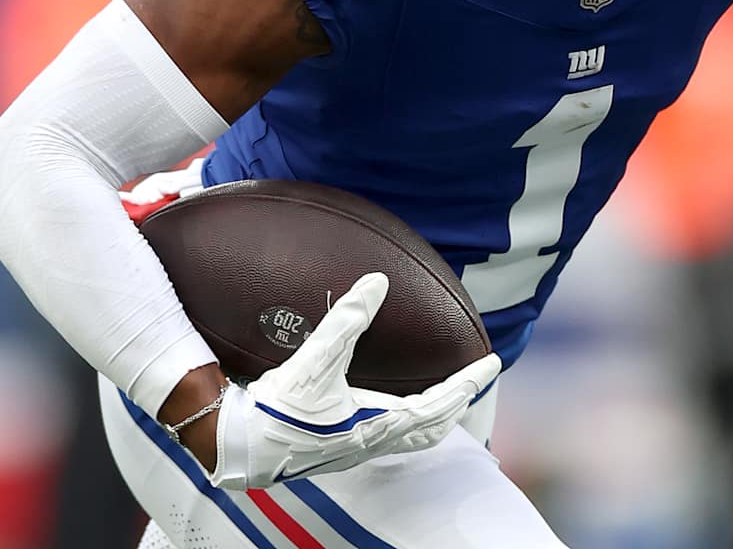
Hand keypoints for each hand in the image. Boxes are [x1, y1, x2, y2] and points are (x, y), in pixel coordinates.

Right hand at [210, 272, 500, 488]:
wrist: (240, 447)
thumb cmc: (277, 409)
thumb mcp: (314, 359)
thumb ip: (347, 320)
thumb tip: (377, 282)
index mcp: (377, 425)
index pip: (439, 404)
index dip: (468, 383)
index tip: (492, 365)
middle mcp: (373, 442)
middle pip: (433, 428)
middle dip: (458, 404)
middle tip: (475, 381)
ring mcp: (356, 449)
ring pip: (412, 437)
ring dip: (434, 416)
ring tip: (444, 396)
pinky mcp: (338, 448)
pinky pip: (389, 437)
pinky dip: (407, 421)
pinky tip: (393, 407)